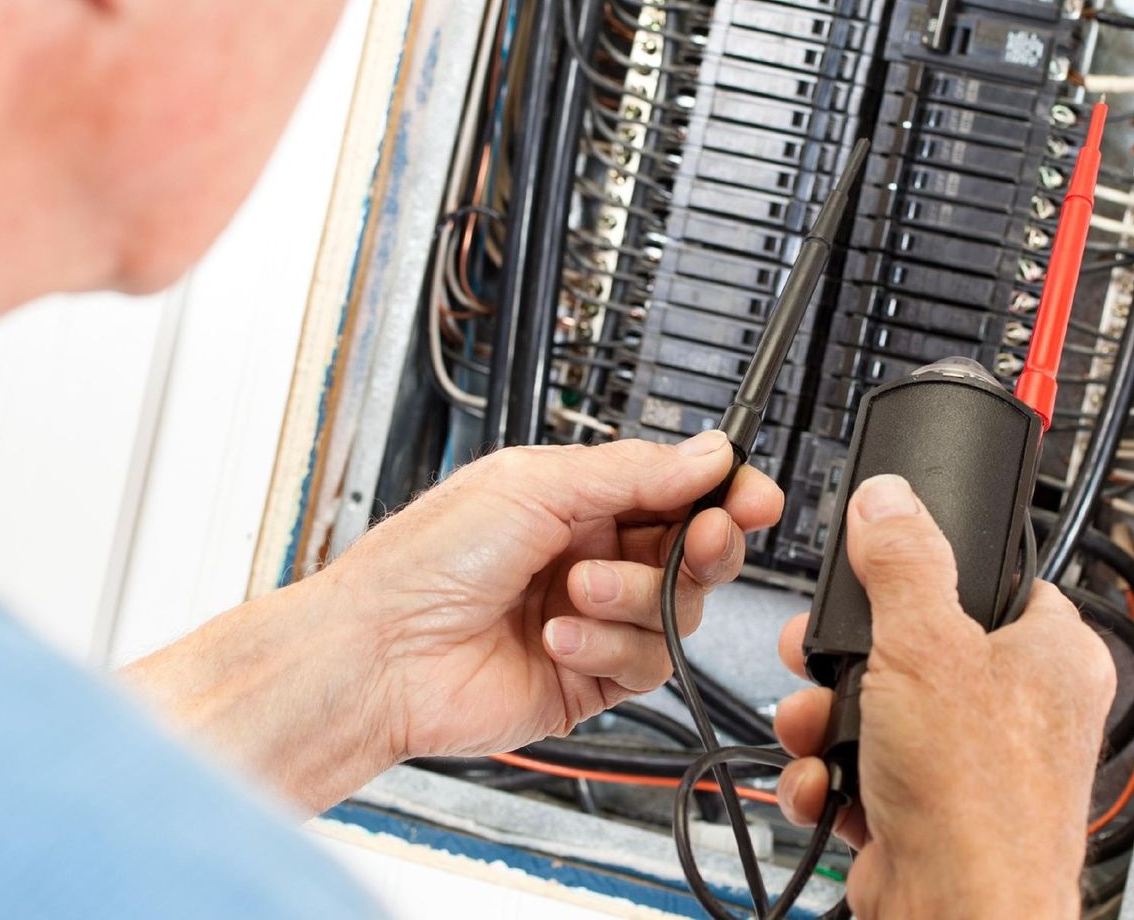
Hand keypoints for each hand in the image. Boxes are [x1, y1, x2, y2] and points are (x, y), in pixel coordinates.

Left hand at [124, 430, 781, 812]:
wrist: (380, 653)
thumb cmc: (425, 561)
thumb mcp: (536, 486)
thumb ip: (634, 473)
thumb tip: (709, 453)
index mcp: (579, 498)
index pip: (678, 488)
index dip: (724, 492)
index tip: (753, 496)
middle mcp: (593, 554)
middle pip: (695, 550)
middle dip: (704, 545)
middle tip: (703, 539)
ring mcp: (594, 619)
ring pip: (677, 609)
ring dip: (633, 598)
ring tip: (574, 592)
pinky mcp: (591, 680)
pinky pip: (647, 664)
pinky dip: (609, 647)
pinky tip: (559, 637)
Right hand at [770, 475, 1114, 919]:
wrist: (954, 915)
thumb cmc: (976, 797)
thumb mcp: (926, 645)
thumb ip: (904, 563)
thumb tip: (890, 500)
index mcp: (1054, 656)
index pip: (999, 580)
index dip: (936, 569)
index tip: (884, 564)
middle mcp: (1024, 711)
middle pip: (919, 645)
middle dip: (848, 657)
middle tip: (818, 652)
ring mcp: (975, 767)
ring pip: (882, 710)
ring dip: (827, 719)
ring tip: (814, 726)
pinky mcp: (931, 815)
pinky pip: (866, 771)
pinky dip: (833, 777)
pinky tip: (825, 783)